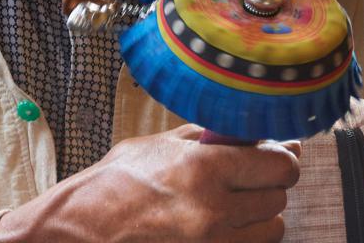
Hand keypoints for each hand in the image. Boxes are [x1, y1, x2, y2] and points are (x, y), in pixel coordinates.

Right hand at [0, 124, 300, 241]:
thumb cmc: (114, 184)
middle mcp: (215, 211)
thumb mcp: (158, 146)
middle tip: (251, 172)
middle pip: (279, 197)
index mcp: (204, 169)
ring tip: (236, 200)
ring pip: (272, 229)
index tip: (276, 149)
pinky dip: (245, 237)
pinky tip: (225, 223)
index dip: (283, 155)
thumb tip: (247, 130)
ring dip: (261, 213)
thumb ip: (205, 137)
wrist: (81, 232)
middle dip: (270, 182)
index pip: (279, 164)